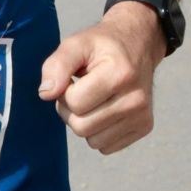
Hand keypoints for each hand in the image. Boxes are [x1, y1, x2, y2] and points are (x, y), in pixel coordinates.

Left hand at [37, 6, 161, 154]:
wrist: (139, 44)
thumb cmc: (103, 45)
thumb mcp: (76, 43)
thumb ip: (57, 65)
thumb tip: (46, 94)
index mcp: (120, 74)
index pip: (75, 102)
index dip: (65, 92)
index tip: (72, 80)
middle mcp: (135, 98)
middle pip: (82, 127)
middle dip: (71, 111)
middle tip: (78, 92)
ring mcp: (142, 115)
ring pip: (93, 141)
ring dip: (84, 123)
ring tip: (92, 100)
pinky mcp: (144, 127)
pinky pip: (107, 147)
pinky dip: (99, 132)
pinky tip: (104, 110)